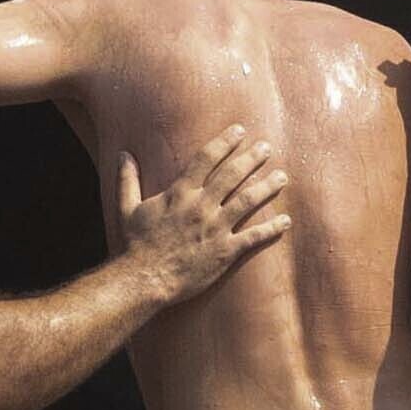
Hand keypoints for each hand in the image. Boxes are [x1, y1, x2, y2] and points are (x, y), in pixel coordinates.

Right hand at [112, 144, 294, 306]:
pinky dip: (272, 228)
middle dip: (252, 159)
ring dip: (267, 187)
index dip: (225, 142)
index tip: (240, 130)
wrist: (144, 280)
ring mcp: (215, 229)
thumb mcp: (126, 208)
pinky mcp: (224, 252)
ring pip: (248, 201)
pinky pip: (253, 237)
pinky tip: (286, 221)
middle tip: (267, 148)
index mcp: (180, 193)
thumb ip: (128, 179)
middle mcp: (201, 207)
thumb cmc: (135, 245)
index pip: (207, 159)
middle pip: (232, 175)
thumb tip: (124, 154)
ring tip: (283, 177)